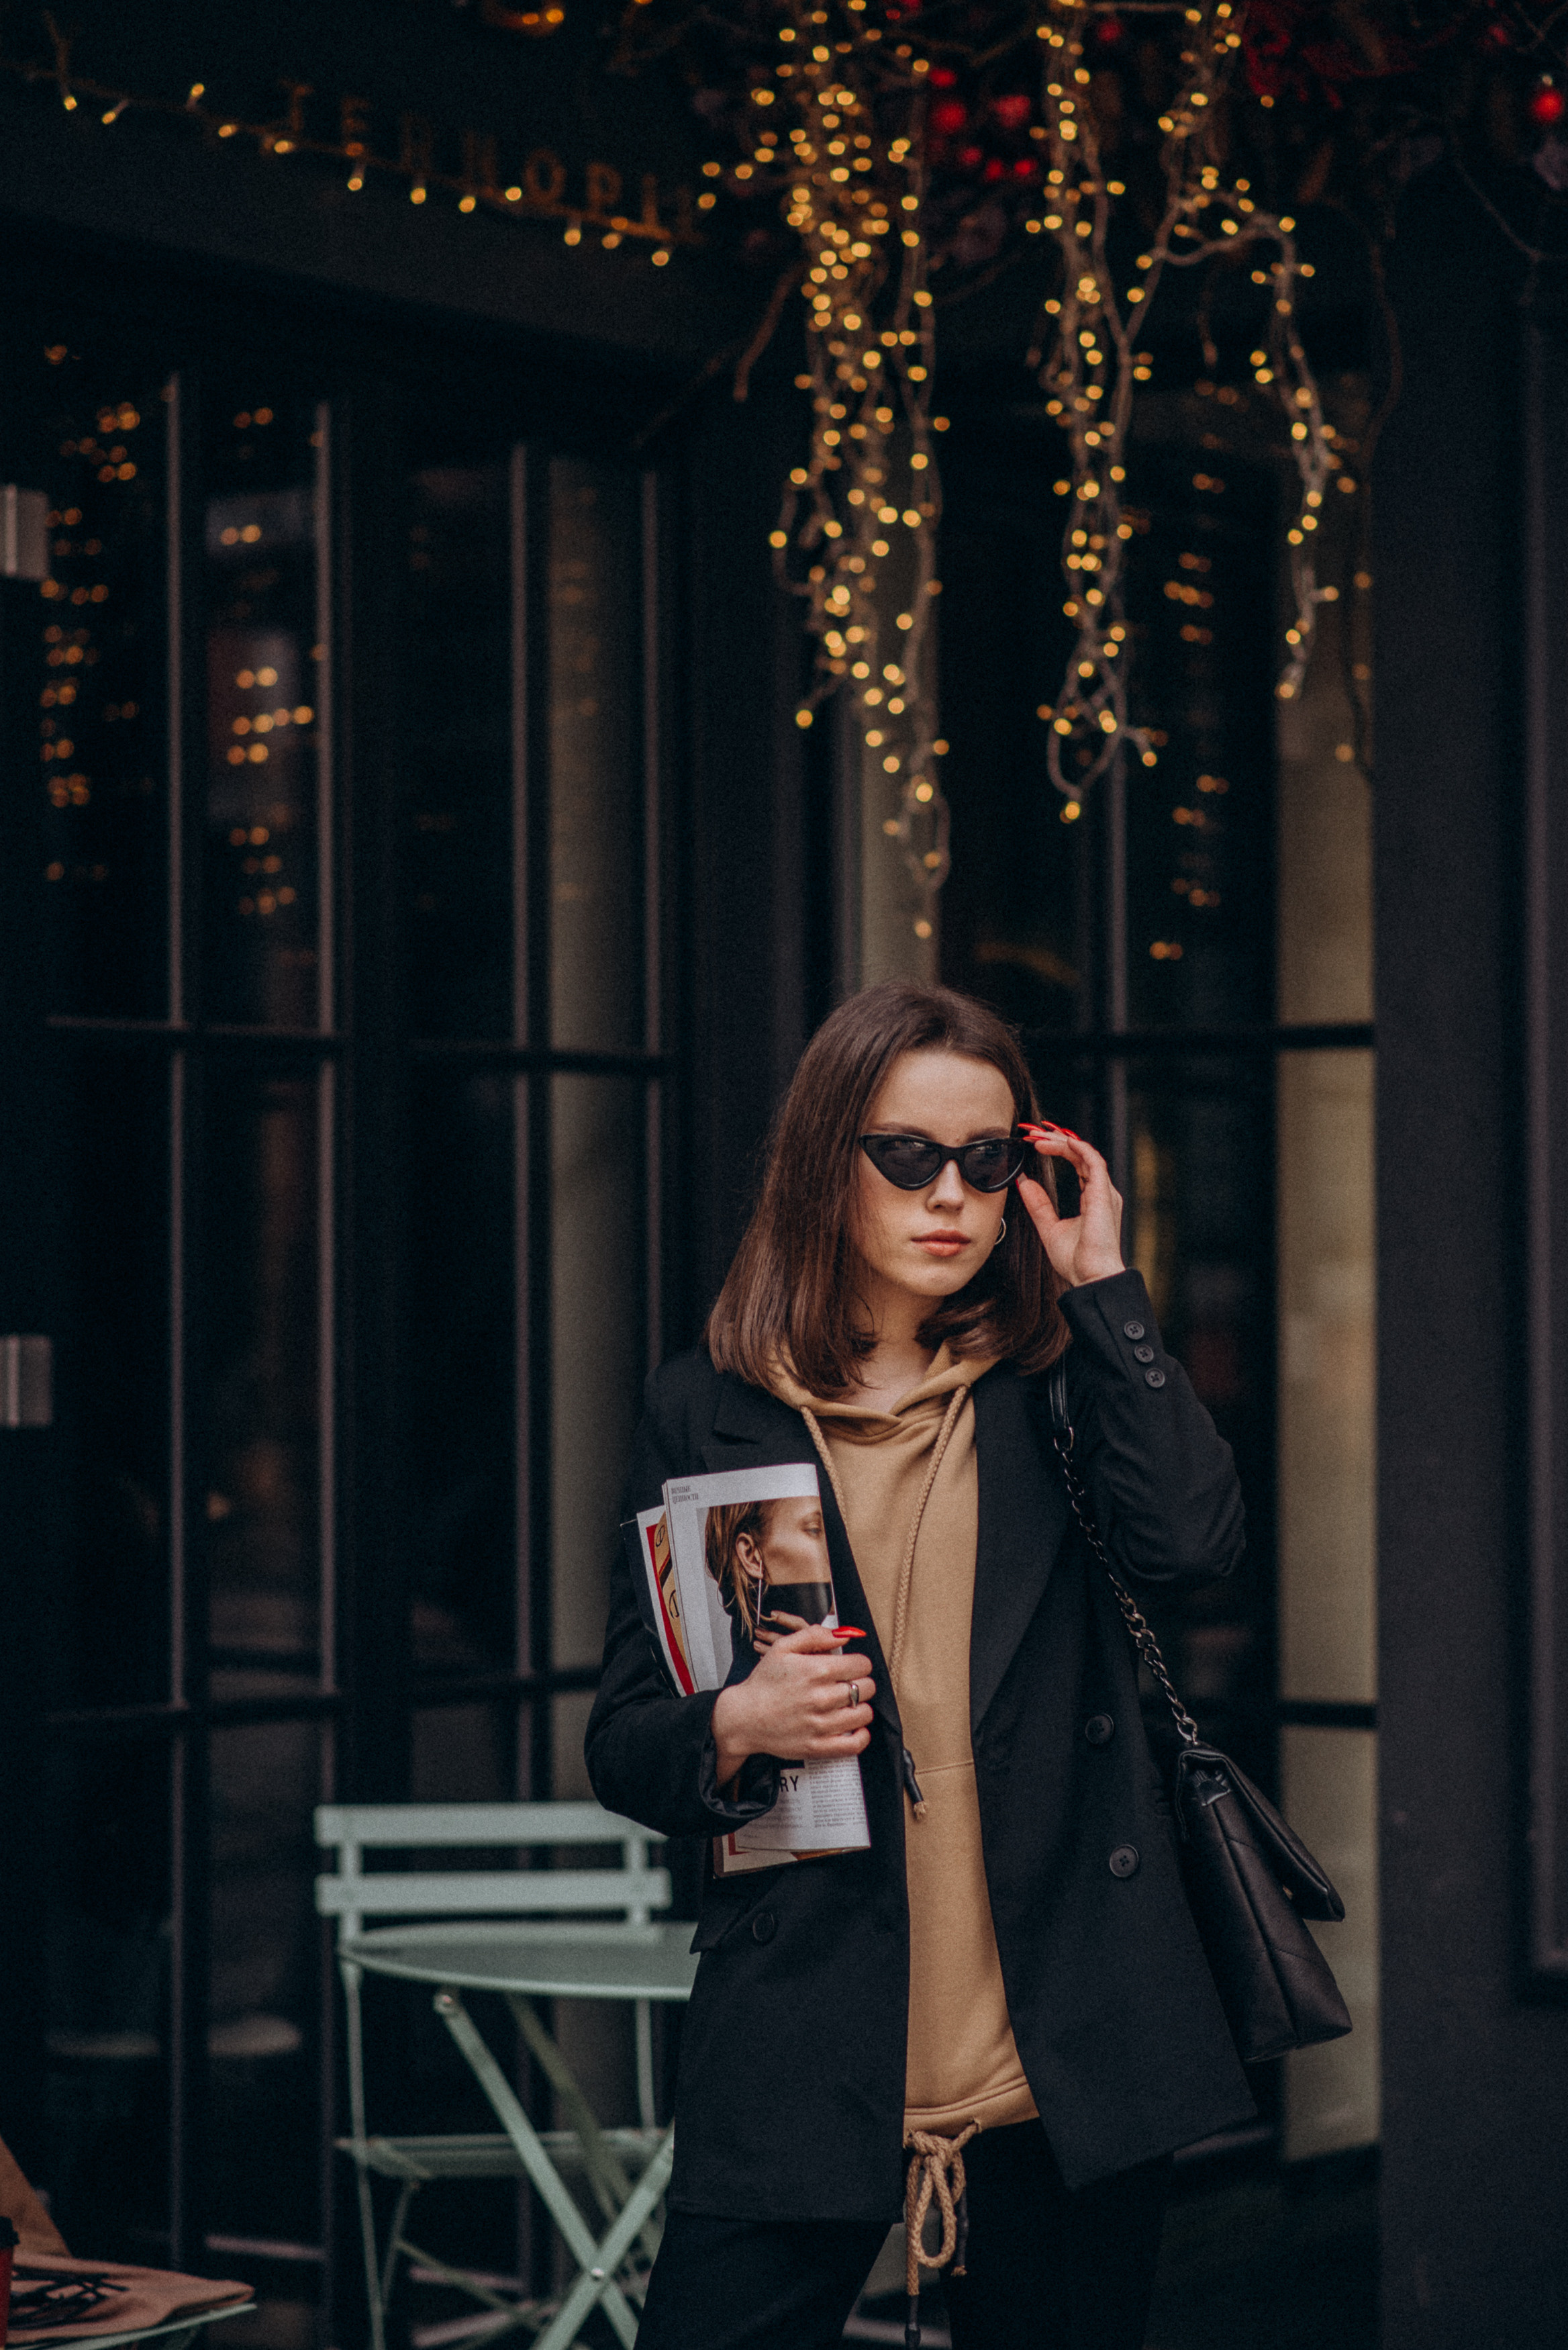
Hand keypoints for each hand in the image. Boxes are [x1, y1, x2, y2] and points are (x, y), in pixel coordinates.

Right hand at [711, 1624, 872, 1785]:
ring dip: (860, 1707)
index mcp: (815, 1671)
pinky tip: (852, 1727)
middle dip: (861, 1682)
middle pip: (867, 1688)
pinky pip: (855, 1743)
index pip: (861, 1664)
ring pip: (864, 1713)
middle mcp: (821, 1697)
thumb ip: (814, 1636)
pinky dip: (860, 1735)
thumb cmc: (762, 1684)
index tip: (851, 1667)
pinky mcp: (818, 1746)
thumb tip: (843, 1635)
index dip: (859, 1663)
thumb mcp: (782, 1648)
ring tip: (848, 1705)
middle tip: (848, 1684)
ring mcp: (820, 1724)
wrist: (743, 1718)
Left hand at [1016, 1122, 1125, 1287]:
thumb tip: (1024, 1182)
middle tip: (1033, 1135)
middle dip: (1056, 1141)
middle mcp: (1101, 1192)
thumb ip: (1038, 1205)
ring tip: (1039, 1138)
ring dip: (1062, 1142)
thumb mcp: (1049, 1228)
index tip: (1035, 1144)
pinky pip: (1094, 1163)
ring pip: (1085, 1154)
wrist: (1091, 1278)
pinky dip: (1079, 1149)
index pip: (1077, 1163)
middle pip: (1080, 1155)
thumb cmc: (1077, 1261)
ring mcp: (1105, 1193)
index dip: (1058, 1150)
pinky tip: (1062, 1141)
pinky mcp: (1104, 1195)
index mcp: (1093, 1198)